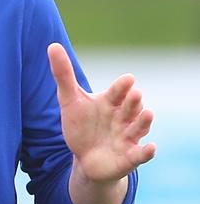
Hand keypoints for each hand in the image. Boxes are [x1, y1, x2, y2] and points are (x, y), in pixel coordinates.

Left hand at [47, 43, 154, 203]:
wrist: (86, 158)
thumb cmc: (81, 126)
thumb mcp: (70, 100)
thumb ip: (63, 74)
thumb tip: (52, 45)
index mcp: (111, 101)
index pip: (118, 91)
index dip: (122, 86)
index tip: (127, 79)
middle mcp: (124, 116)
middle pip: (131, 106)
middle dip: (133, 101)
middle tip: (135, 94)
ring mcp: (128, 136)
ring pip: (139, 127)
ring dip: (144, 121)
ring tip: (148, 113)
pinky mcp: (130, 156)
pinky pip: (141, 154)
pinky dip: (146, 151)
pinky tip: (151, 148)